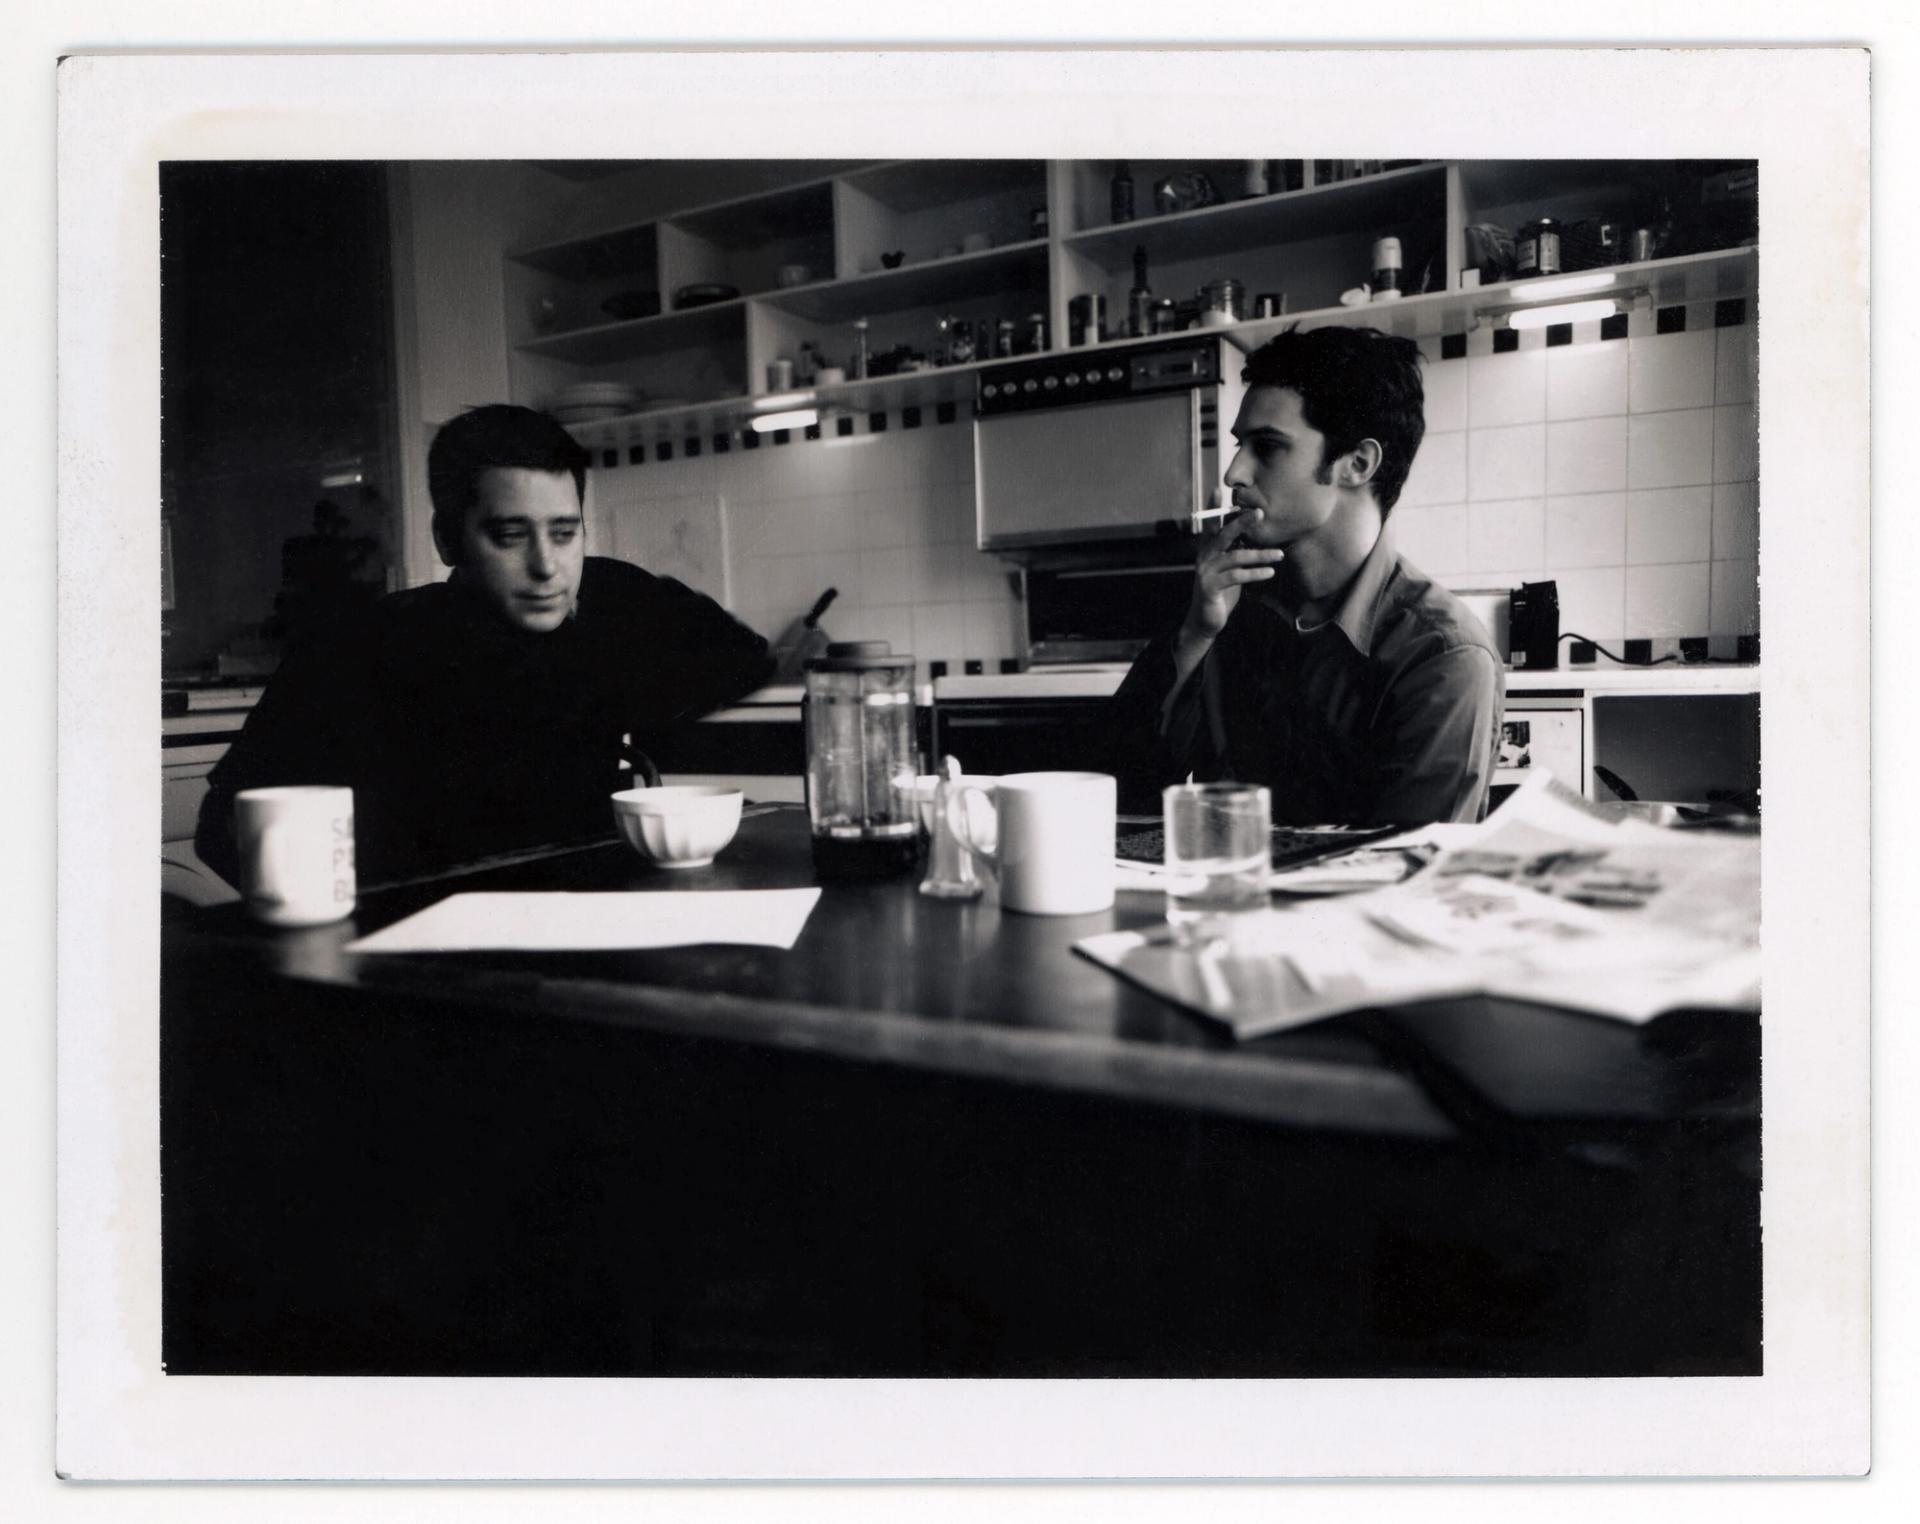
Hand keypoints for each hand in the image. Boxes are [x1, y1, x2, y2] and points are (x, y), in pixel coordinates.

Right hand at [1181, 508, 1284, 643]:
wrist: (1204, 621)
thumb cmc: (1220, 591)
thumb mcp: (1227, 568)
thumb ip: (1234, 551)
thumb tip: (1253, 534)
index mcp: (1207, 549)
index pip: (1211, 524)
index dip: (1214, 507)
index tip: (1219, 489)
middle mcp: (1204, 557)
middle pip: (1224, 534)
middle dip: (1242, 522)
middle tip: (1260, 513)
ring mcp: (1206, 572)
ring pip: (1236, 556)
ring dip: (1260, 555)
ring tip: (1280, 555)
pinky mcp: (1211, 587)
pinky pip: (1237, 576)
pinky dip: (1255, 573)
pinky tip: (1270, 572)